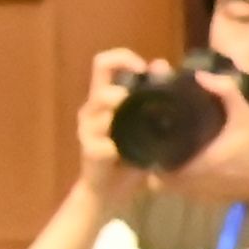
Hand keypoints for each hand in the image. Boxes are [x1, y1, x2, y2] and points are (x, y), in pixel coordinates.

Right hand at [68, 47, 153, 202]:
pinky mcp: (89, 150)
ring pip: (101, 106)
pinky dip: (116, 148)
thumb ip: (153, 95)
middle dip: (123, 91)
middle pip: (100, 83)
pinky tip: (122, 155)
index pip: (104, 64)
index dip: (122, 58)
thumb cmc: (130, 154)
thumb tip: (160, 63)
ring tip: (132, 129)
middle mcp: (93, 109)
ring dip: (119, 112)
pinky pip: (103, 143)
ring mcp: (88, 129)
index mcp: (105, 98)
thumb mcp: (146, 122)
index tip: (141, 69)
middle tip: (138, 104)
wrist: (110, 190)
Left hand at [148, 65, 248, 209]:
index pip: (150, 154)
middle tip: (153, 123)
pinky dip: (173, 167)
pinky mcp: (197, 197)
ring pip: (161, 174)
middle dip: (150, 144)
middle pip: (152, 162)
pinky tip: (179, 150)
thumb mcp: (246, 117)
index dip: (143, 137)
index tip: (145, 119)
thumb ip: (226, 93)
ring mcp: (189, 193)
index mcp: (190, 165)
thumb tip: (199, 74)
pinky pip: (175, 182)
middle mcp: (184, 184)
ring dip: (160, 156)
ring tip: (162, 134)